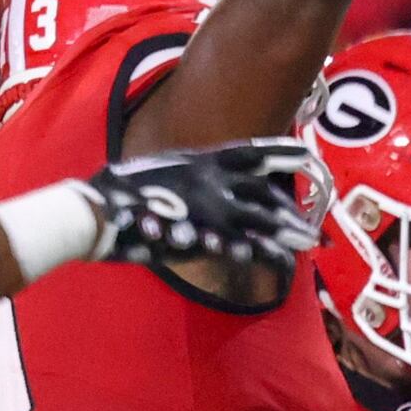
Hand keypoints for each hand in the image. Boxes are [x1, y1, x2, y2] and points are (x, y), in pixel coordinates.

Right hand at [85, 140, 323, 274]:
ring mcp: (204, 204)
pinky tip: (272, 259)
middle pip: (262, 192)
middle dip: (291, 211)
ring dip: (284, 232)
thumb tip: (196, 178)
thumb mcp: (157, 172)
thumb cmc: (120, 193)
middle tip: (316, 228)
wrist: (95, 209)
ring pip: (257, 219)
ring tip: (310, 243)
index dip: (278, 151)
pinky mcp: (195, 231)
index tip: (305, 153)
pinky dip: (253, 250)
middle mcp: (208, 178)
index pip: (248, 152)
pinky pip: (233, 242)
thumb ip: (184, 177)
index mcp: (199, 160)